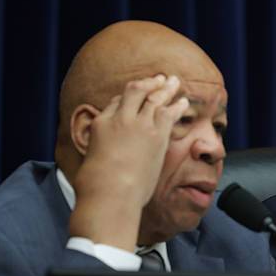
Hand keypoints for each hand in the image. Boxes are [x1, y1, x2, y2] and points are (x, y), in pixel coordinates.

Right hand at [70, 74, 188, 250]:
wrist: (110, 196)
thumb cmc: (96, 188)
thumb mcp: (91, 161)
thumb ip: (100, 150)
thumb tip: (103, 155)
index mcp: (100, 124)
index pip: (116, 103)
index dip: (128, 99)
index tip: (137, 98)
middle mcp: (120, 118)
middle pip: (135, 91)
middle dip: (149, 83)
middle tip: (159, 78)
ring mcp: (140, 124)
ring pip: (155, 97)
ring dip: (166, 87)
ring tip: (174, 81)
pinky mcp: (157, 135)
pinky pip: (170, 113)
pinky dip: (177, 105)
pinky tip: (183, 101)